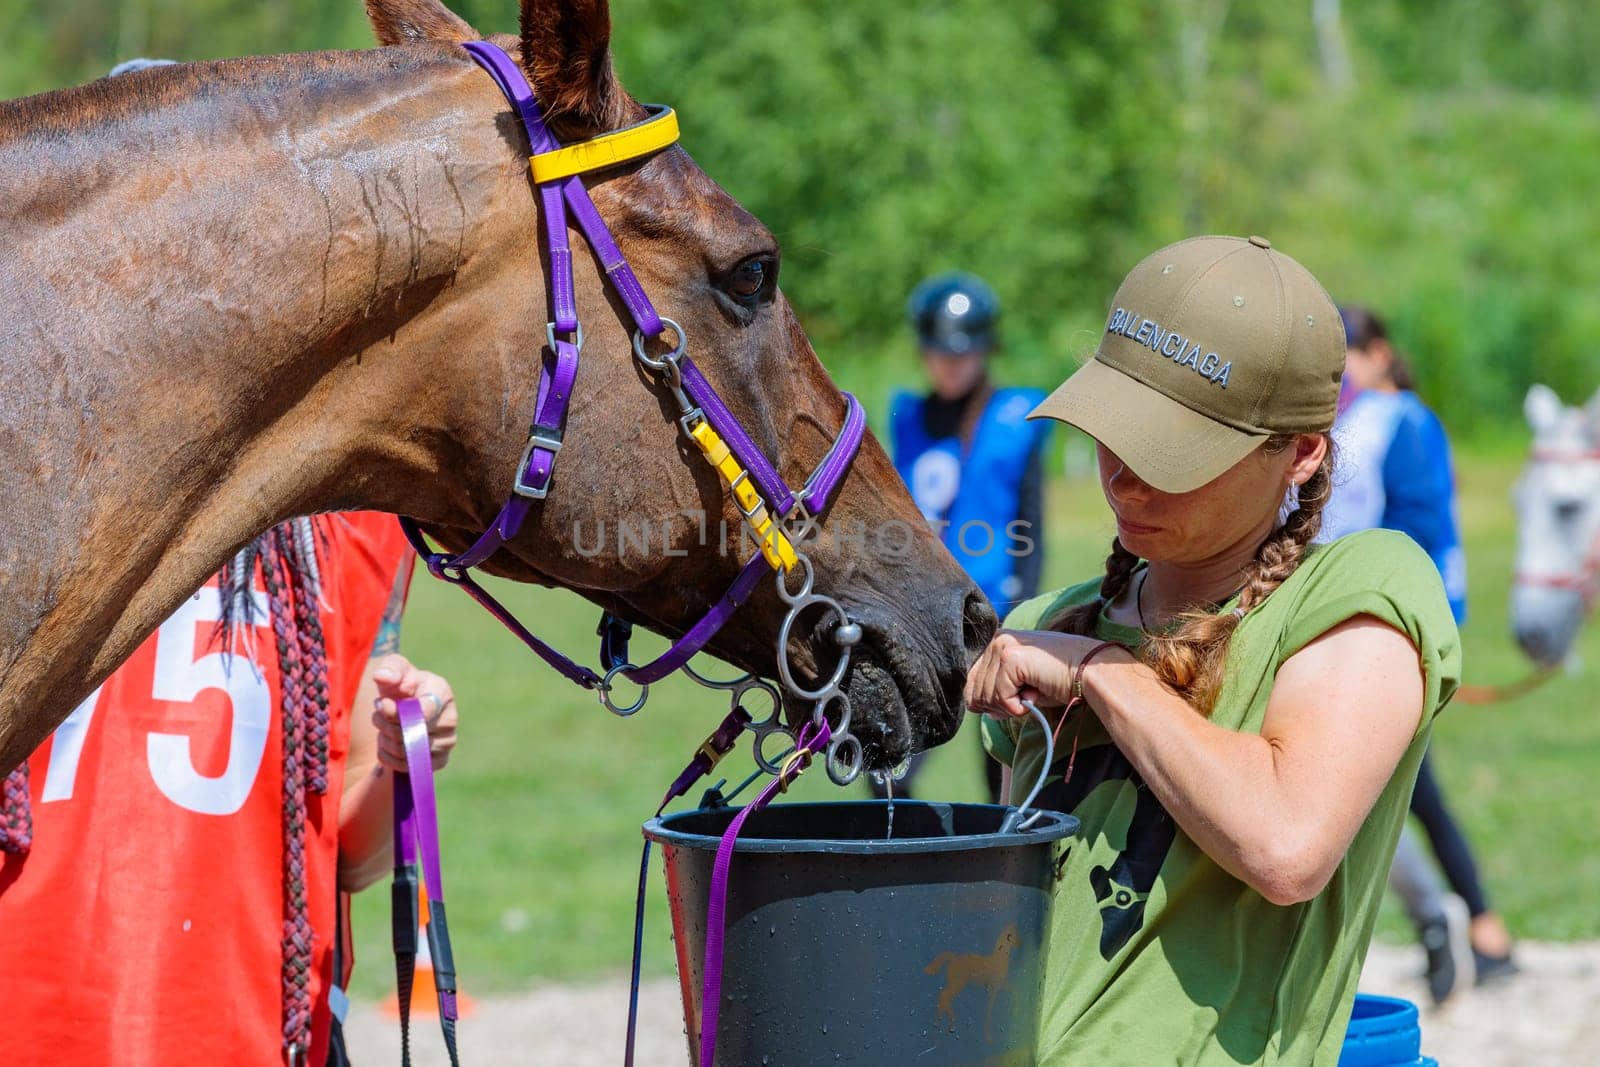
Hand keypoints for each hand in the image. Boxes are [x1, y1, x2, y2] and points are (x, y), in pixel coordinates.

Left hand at [370, 653, 458, 772]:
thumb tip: (383, 677)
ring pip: (405, 752)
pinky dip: (389, 756)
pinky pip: (405, 766)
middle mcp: (450, 719)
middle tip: (380, 711)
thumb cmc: (401, 685)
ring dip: (386, 739)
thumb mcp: (395, 670)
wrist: (404, 709)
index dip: (398, 712)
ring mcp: (447, 742)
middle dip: (386, 723)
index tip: (383, 703)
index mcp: (442, 693)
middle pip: (410, 733)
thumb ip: (390, 669)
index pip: (424, 711)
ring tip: (385, 726)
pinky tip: (390, 742)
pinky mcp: (439, 761)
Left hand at [964, 629, 1098, 718]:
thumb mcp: (1020, 685)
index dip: (986, 700)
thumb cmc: (1057, 679)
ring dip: (1010, 705)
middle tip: (1024, 696)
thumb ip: (995, 692)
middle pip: (972, 691)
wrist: (1089, 672)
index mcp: (994, 642)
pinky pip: (1001, 697)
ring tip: (1033, 691)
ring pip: (985, 696)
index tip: (1012, 698)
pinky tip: (1035, 692)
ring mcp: (1002, 646)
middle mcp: (994, 639)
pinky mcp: (1011, 657)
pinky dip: (1018, 706)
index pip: (968, 681)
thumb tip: (977, 707)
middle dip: (998, 705)